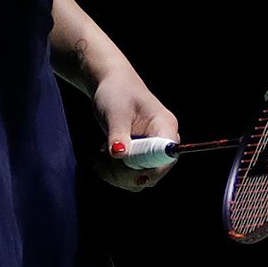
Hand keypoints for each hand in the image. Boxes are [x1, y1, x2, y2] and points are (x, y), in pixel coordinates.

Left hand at [94, 69, 180, 191]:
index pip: (166, 157)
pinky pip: (129, 178)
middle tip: (103, 157)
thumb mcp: (115, 112)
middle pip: (154, 173)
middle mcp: (164, 142)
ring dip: (115, 174)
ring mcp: (152, 153)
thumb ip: (118, 134)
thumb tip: (120, 154)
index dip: (148, 168)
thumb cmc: (116, 92)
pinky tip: (102, 156)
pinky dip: (112, 173)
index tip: (124, 165)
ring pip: (139, 180)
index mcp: (165, 126)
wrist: (111, 86)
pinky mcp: (140, 159)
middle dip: (126, 173)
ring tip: (100, 154)